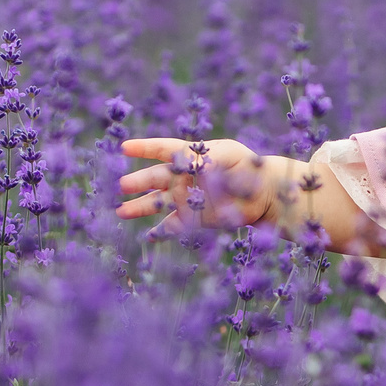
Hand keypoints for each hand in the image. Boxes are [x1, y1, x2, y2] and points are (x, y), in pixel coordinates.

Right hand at [115, 137, 274, 233]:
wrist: (265, 194)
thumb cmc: (249, 167)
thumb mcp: (230, 155)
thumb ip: (208, 158)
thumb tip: (189, 163)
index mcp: (191, 157)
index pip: (162, 150)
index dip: (144, 148)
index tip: (124, 148)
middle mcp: (184, 178)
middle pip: (154, 178)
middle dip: (136, 182)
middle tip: (119, 185)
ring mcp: (186, 198)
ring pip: (157, 202)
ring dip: (139, 207)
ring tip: (120, 211)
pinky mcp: (194, 218)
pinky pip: (172, 226)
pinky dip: (161, 232)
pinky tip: (148, 237)